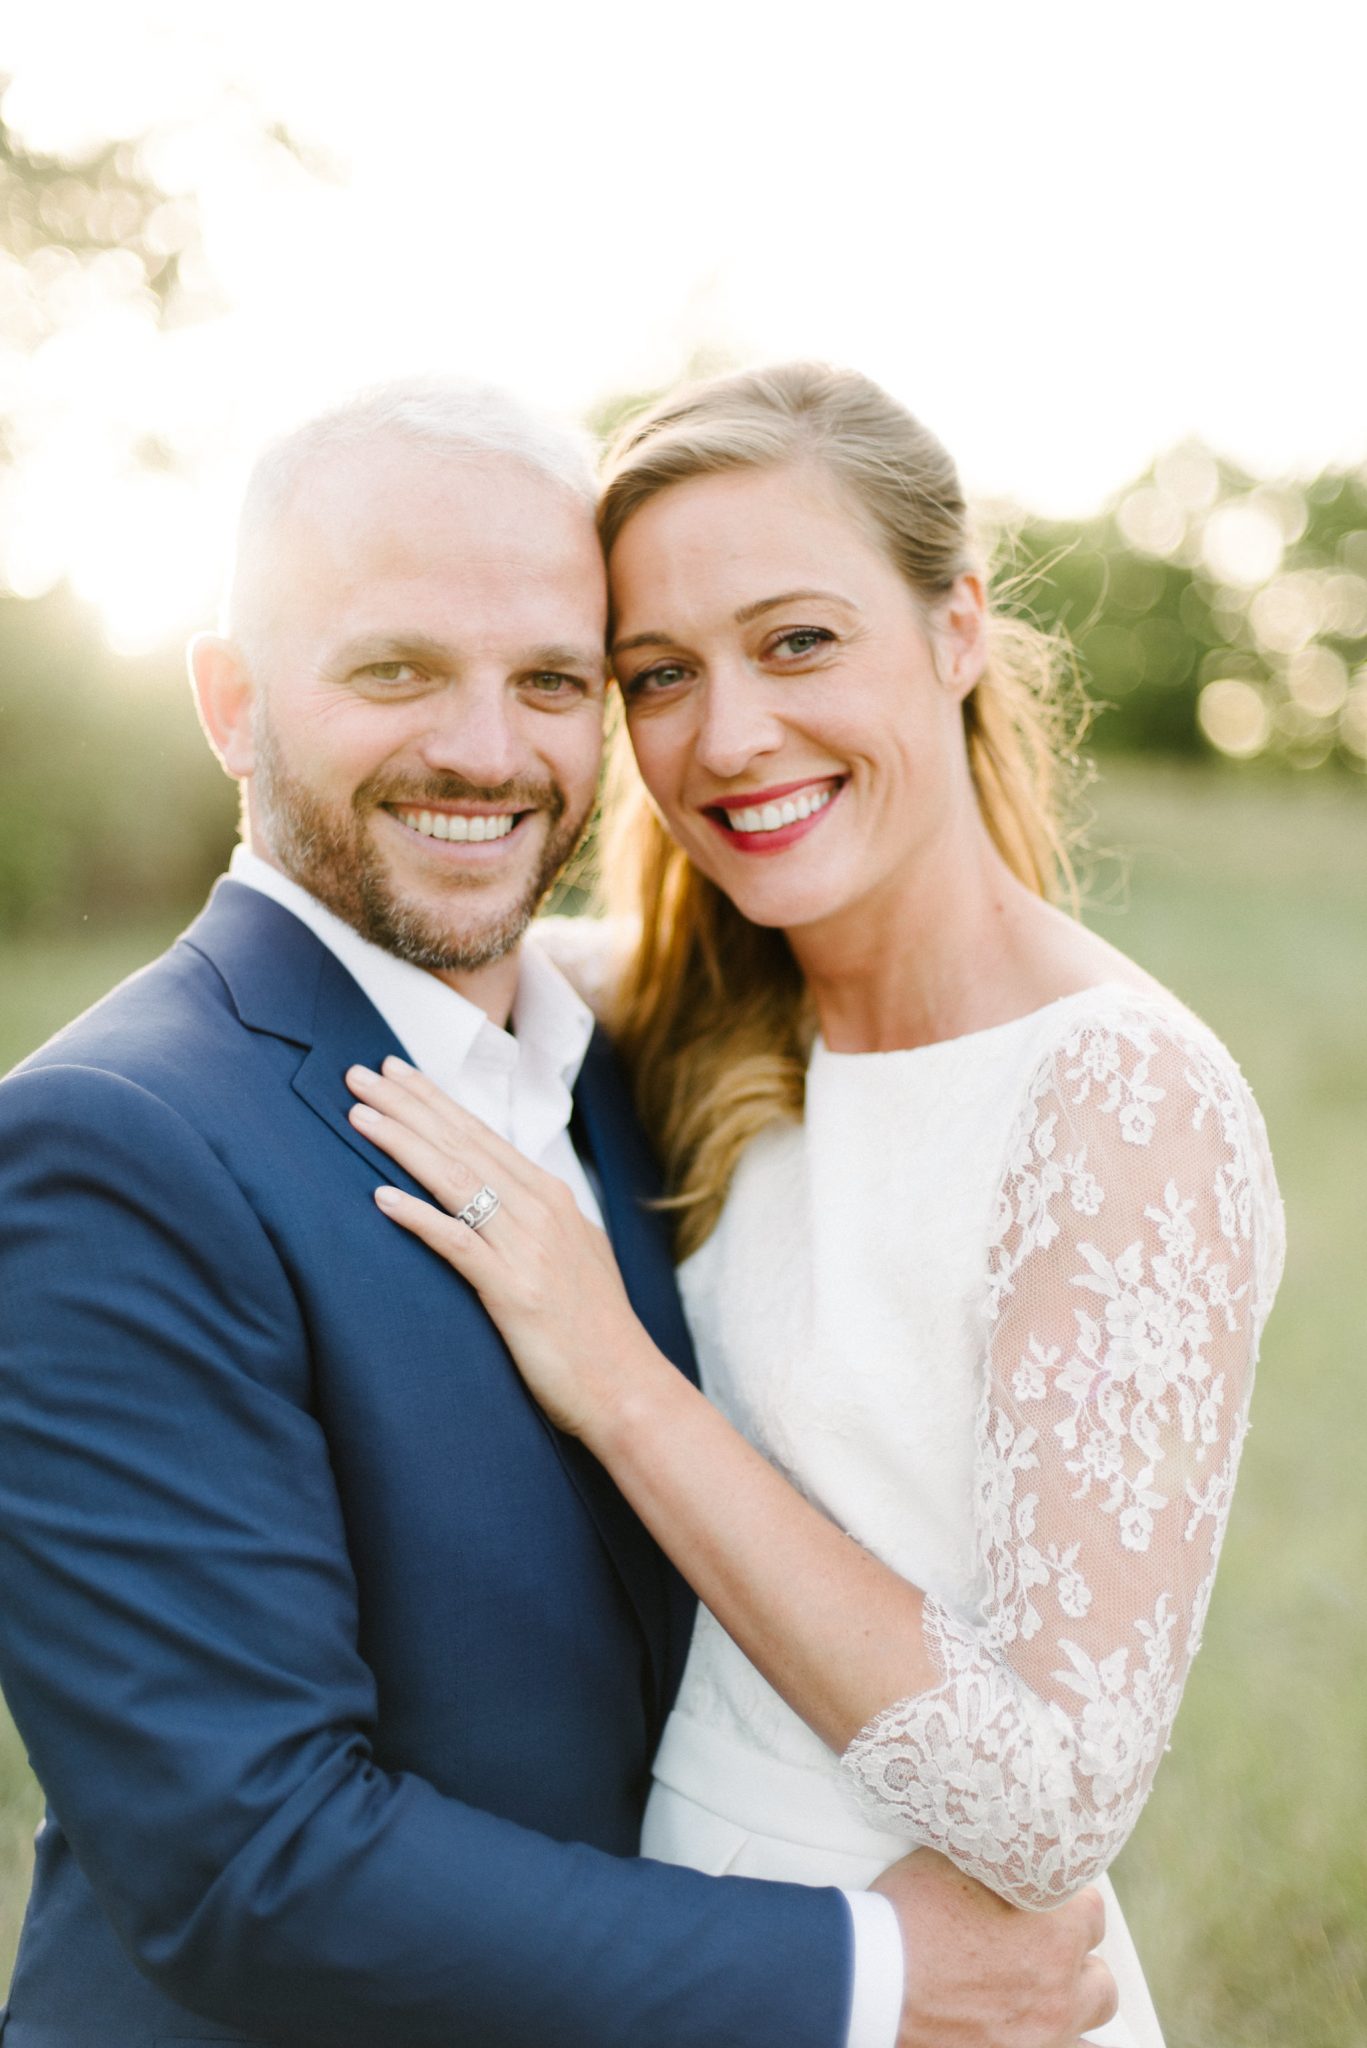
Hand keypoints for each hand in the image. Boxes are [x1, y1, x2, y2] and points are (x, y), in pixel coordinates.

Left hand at [345, 1058, 665, 1436]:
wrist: (625, 1386)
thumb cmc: (594, 1327)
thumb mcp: (573, 1252)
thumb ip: (538, 1217)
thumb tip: (505, 1193)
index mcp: (551, 1195)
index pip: (479, 1133)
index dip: (433, 1099)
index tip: (393, 1071)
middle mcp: (540, 1209)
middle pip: (460, 1143)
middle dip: (406, 1104)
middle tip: (359, 1072)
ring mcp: (527, 1247)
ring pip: (453, 1180)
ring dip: (401, 1143)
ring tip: (358, 1116)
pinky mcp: (513, 1291)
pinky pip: (456, 1244)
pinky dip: (418, 1217)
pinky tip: (380, 1197)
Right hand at [872, 1849, 1116, 2047]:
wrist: (866, 1981)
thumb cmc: (905, 1919)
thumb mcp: (952, 1863)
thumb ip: (999, 1859)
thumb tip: (1012, 1844)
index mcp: (1055, 1936)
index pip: (1094, 1912)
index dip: (1066, 1902)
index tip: (1045, 1901)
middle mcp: (1058, 1993)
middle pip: (1099, 1980)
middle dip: (1074, 1962)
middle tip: (1040, 1950)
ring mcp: (1039, 2038)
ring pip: (1086, 2027)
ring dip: (1069, 2007)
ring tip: (1036, 1992)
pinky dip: (1051, 2039)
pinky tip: (1025, 2024)